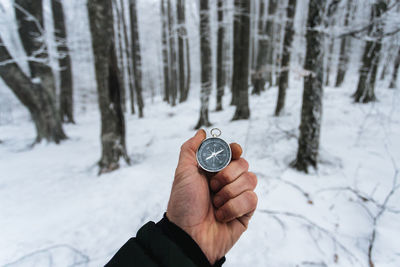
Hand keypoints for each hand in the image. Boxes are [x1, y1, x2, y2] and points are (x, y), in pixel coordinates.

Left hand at [167, 130, 257, 263]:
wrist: (188, 235)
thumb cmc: (183, 204)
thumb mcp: (183, 173)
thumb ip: (191, 149)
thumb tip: (203, 132)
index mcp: (213, 170)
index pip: (233, 153)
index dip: (234, 150)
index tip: (233, 151)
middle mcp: (227, 181)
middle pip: (244, 163)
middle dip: (227, 174)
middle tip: (213, 186)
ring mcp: (237, 196)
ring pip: (251, 179)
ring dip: (230, 192)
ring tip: (216, 204)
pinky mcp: (246, 212)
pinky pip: (252, 199)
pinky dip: (235, 207)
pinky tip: (222, 216)